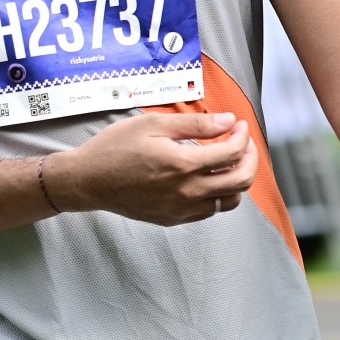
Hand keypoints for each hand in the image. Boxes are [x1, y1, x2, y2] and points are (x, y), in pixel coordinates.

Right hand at [48, 112, 257, 225]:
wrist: (88, 180)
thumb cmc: (116, 148)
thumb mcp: (153, 124)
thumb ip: (195, 124)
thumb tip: (227, 121)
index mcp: (183, 164)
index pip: (232, 153)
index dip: (241, 136)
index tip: (238, 125)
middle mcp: (187, 192)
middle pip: (240, 181)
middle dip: (250, 158)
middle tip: (242, 143)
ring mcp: (182, 209)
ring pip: (229, 201)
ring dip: (236, 180)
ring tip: (228, 162)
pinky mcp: (174, 218)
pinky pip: (209, 211)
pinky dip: (217, 194)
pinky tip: (206, 178)